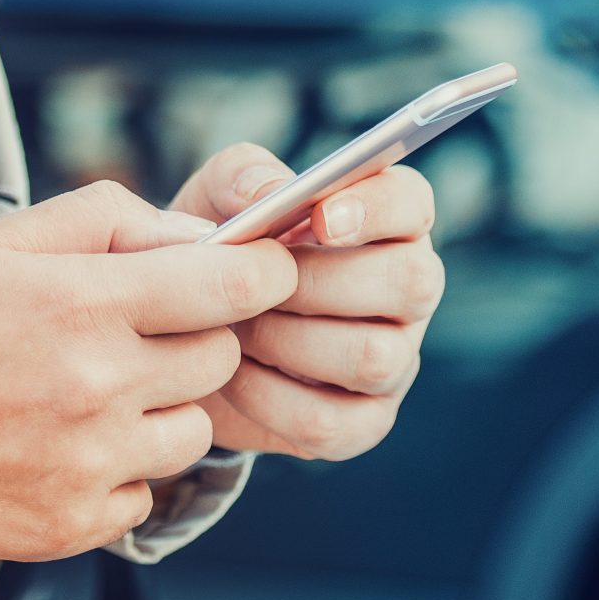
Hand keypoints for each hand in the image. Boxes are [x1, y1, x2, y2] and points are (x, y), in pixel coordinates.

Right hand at [0, 181, 297, 561]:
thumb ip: (109, 221)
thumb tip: (198, 236)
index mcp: (86, 305)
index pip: (234, 286)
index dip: (261, 273)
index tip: (257, 272)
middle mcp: (99, 388)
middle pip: (220, 358)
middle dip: (194, 337)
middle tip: (129, 331)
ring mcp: (88, 464)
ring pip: (194, 431)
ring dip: (162, 408)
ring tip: (87, 393)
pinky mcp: (70, 526)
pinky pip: (144, 493)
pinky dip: (118, 471)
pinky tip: (56, 446)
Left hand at [172, 143, 443, 461]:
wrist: (186, 335)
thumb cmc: (222, 251)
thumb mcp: (216, 199)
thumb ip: (243, 177)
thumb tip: (272, 193)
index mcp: (387, 223)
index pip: (412, 204)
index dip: (377, 209)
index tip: (321, 217)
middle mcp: (408, 291)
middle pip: (411, 282)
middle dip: (322, 282)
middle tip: (253, 283)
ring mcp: (395, 361)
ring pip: (373, 357)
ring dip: (288, 342)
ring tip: (235, 328)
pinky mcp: (364, 422)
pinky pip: (332, 422)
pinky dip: (269, 400)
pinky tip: (232, 374)